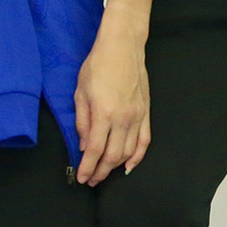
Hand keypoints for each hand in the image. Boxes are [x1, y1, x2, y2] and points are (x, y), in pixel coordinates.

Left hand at [73, 23, 148, 184]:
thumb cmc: (98, 65)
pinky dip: (138, 156)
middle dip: (101, 172)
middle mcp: (122, 118)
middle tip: (91, 180)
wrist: (123, 46)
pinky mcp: (146, 112)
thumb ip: (82, 121)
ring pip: (128, 152)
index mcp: (103, 114)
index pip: (94, 150)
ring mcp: (137, 116)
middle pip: (112, 156)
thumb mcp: (80, 92)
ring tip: (105, 172)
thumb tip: (84, 144)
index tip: (82, 178)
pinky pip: (144, 141)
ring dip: (116, 166)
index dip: (87, 168)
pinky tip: (130, 165)